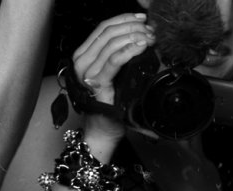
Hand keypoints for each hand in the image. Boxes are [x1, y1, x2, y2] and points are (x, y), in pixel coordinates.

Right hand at [71, 13, 154, 131]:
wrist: (104, 129)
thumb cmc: (111, 103)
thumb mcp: (113, 73)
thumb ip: (117, 55)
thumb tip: (138, 36)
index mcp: (84, 54)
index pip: (103, 27)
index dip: (124, 19)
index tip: (142, 19)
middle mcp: (82, 60)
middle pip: (108, 31)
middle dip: (132, 27)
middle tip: (150, 31)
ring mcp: (88, 71)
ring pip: (111, 43)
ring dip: (134, 36)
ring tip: (149, 39)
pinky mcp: (98, 83)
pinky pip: (114, 60)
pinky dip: (129, 50)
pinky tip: (141, 47)